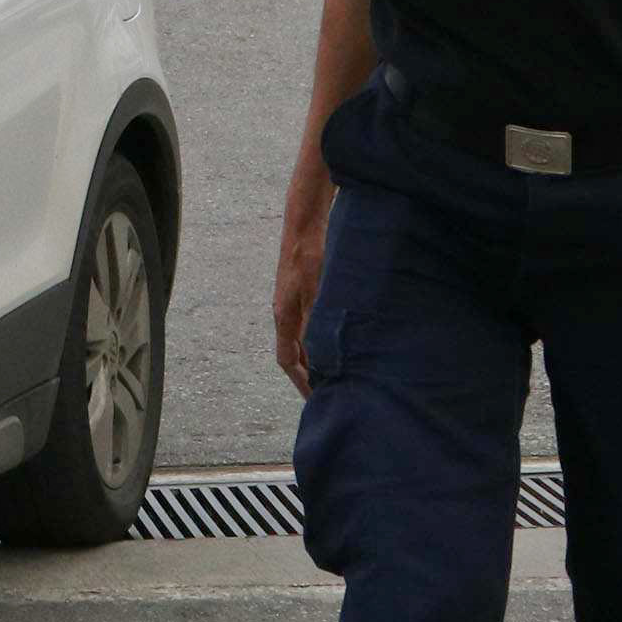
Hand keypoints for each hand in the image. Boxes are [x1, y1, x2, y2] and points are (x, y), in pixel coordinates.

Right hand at [273, 202, 327, 396]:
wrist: (304, 224)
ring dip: (315, 358)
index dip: (301, 381)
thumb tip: (319, 355)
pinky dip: (320, 339)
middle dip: (309, 374)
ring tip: (336, 372)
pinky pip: (308, 325)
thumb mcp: (315, 292)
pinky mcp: (303, 292)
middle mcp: (285, 314)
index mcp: (284, 317)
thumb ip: (316, 323)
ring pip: (302, 339)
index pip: (287, 360)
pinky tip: (337, 340)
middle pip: (293, 353)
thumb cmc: (309, 255)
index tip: (315, 398)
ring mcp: (293, 303)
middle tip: (328, 391)